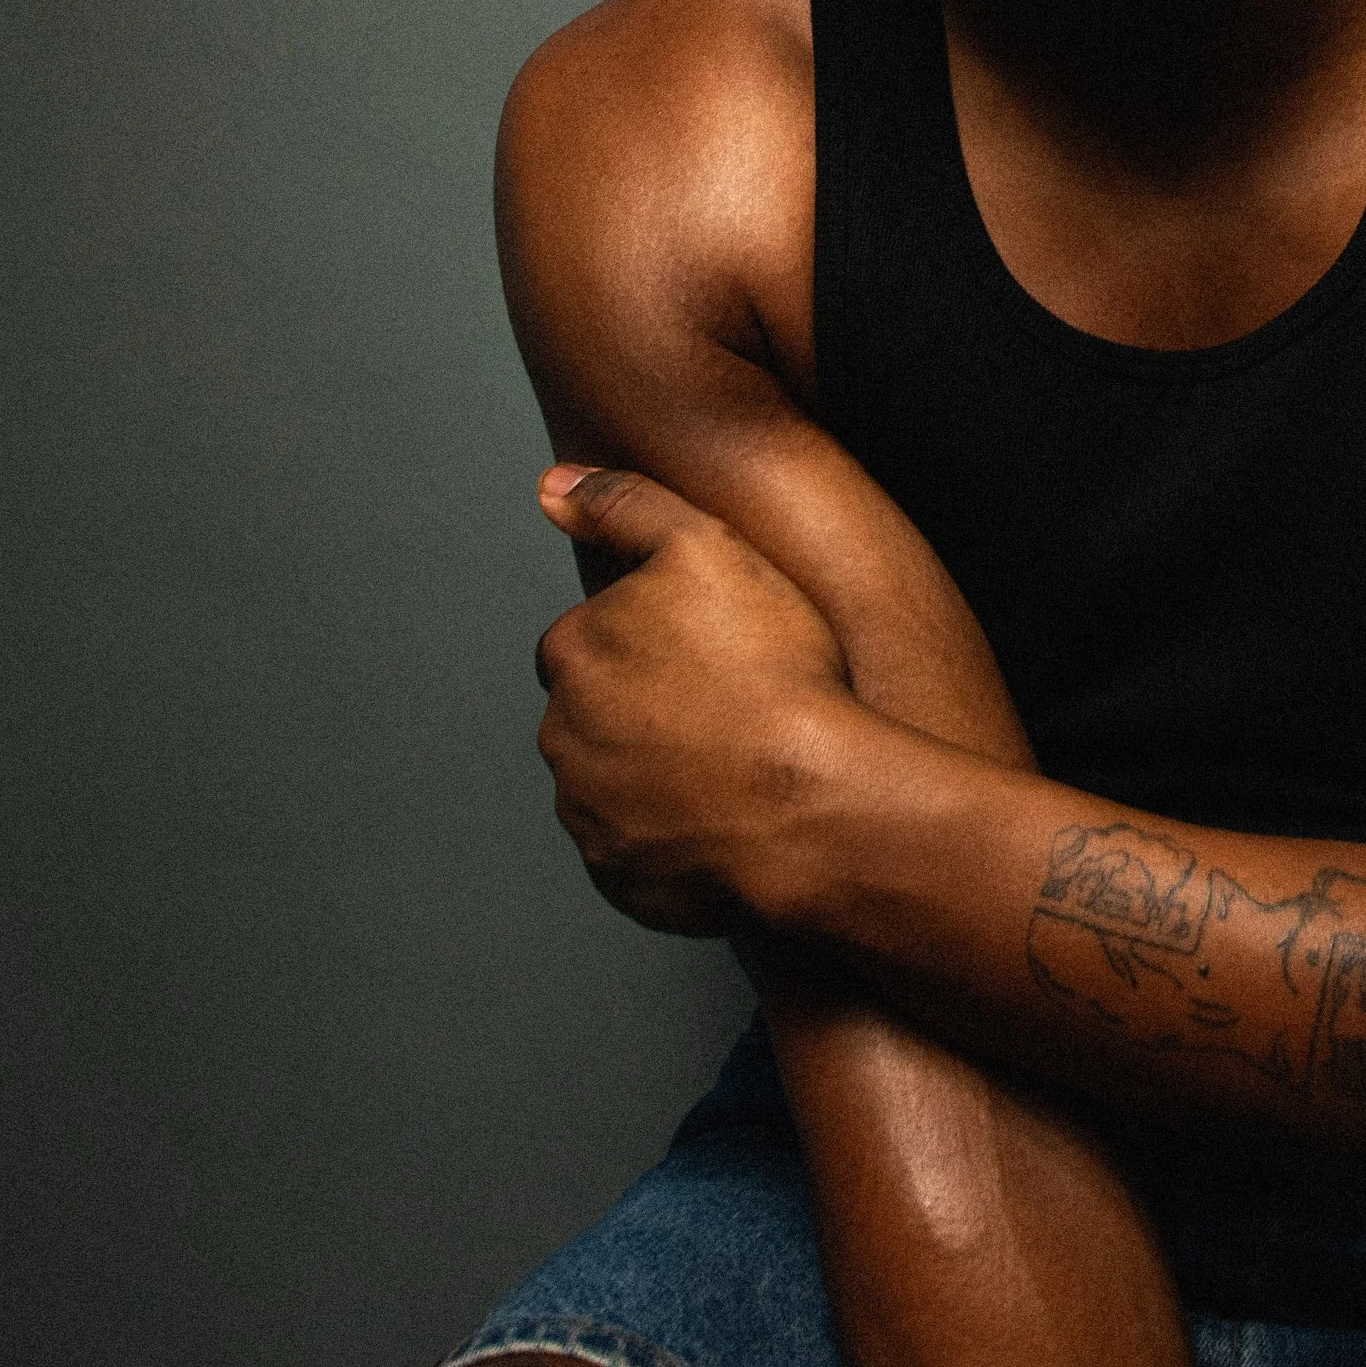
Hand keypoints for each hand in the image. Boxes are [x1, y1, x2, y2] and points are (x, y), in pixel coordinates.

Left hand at [533, 465, 853, 935]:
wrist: (813, 806)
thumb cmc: (774, 672)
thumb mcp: (706, 547)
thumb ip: (624, 506)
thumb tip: (552, 486)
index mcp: (573, 654)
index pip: (587, 639)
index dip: (649, 640)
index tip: (708, 651)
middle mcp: (563, 738)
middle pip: (592, 713)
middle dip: (643, 709)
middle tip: (727, 704)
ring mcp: (589, 816)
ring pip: (613, 782)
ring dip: (657, 772)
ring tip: (739, 761)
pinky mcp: (622, 880)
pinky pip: (639, 850)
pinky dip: (674, 836)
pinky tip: (735, 816)